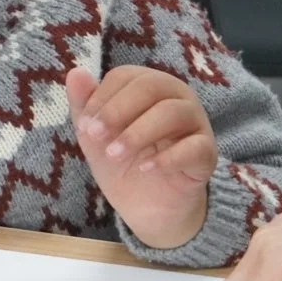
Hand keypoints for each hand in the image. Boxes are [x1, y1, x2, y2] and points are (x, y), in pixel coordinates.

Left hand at [68, 66, 215, 248]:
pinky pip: (194, 147)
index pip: (126, 76)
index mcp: (149, 86)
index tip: (85, 127)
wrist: (148, 208)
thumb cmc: (123, 164)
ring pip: (172, 112)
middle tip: (95, 137)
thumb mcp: (95, 137)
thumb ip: (84, 106)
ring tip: (115, 155)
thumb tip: (74, 72)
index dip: (102, 98)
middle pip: (151, 86)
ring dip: (138, 133)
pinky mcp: (207, 153)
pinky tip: (146, 169)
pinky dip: (167, 158)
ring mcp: (196, 122)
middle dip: (118, 111)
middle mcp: (176, 97)